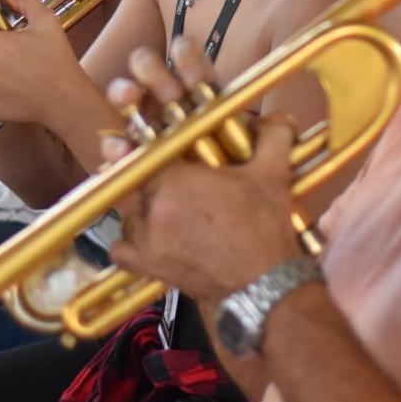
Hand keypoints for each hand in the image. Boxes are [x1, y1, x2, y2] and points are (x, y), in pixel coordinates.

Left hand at [105, 40, 302, 305]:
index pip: (151, 154)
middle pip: (140, 183)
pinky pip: (121, 250)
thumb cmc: (264, 228)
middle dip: (158, 183)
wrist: (263, 285)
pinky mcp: (148, 266)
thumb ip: (273, 136)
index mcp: (175, 178)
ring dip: (145, 212)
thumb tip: (278, 117)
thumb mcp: (272, 174)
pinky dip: (130, 246)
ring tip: (173, 216)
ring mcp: (147, 239)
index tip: (176, 160)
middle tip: (185, 190)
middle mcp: (153, 207)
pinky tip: (151, 241)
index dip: (163, 156)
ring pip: (131, 213)